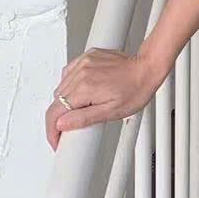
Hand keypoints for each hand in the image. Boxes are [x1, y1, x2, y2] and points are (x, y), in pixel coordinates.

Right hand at [45, 47, 160, 149]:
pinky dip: (70, 84)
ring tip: (82, 108)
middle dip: (60, 118)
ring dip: (65, 101)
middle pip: (56, 101)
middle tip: (72, 127)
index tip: (56, 141)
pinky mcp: (87, 56)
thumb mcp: (111, 113)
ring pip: (61, 87)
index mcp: (85, 88)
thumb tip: (62, 124)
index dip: (51, 131)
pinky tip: (82, 91)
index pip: (55, 112)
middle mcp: (81, 73)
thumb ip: (83, 119)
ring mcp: (83, 62)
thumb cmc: (136, 90)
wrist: (147, 69)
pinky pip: (69, 73)